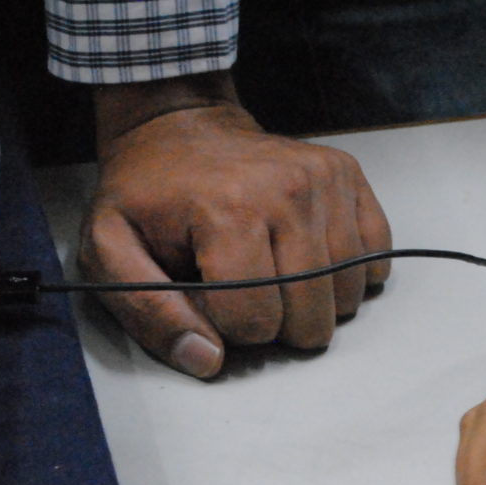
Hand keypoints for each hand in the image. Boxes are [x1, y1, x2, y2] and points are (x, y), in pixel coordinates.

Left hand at [81, 91, 392, 377]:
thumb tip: (208, 360)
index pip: (256, 321)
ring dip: (312, 302)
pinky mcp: (347, 176)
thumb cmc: (145, 193)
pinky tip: (309, 258)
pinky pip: (376, 258)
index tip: (209, 296)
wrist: (179, 124)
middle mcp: (287, 192)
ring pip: (348, 296)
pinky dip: (348, 274)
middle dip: (276, 323)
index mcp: (228, 212)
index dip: (229, 326)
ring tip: (274, 272)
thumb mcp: (109, 251)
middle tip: (244, 290)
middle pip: (310, 317)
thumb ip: (147, 313)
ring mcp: (324, 181)